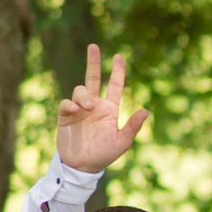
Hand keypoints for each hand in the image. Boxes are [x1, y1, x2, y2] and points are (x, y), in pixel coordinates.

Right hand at [55, 45, 150, 174]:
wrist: (82, 165)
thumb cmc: (104, 154)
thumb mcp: (122, 142)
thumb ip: (132, 126)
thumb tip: (146, 110)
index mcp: (110, 109)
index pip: (114, 86)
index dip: (117, 71)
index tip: (119, 56)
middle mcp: (94, 105)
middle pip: (94, 78)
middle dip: (94, 62)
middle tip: (94, 46)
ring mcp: (79, 110)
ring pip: (80, 90)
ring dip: (84, 95)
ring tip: (87, 107)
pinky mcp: (65, 116)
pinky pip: (66, 103)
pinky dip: (70, 104)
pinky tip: (75, 110)